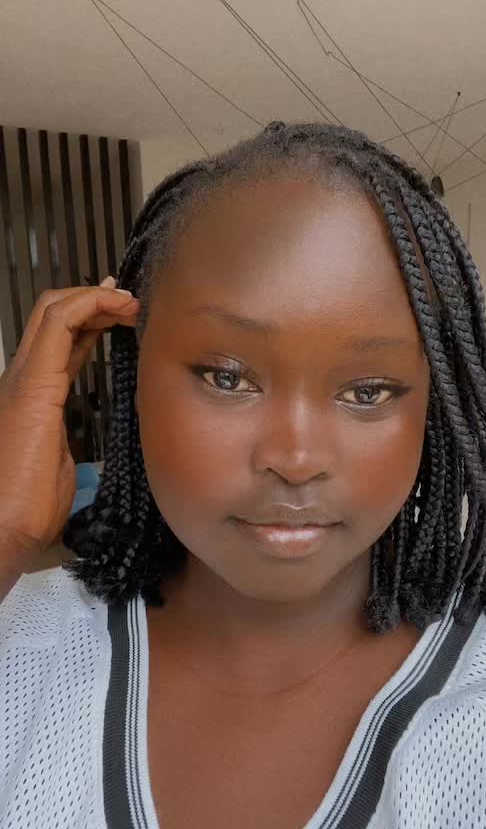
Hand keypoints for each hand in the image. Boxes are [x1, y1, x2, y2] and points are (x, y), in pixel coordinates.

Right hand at [0, 277, 138, 568]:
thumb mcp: (59, 466)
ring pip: (52, 311)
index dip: (91, 319)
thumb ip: (66, 444)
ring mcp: (22, 378)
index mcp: (31, 397)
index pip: (61, 342)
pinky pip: (58, 326)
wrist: (3, 530)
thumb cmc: (26, 508)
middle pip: (53, 317)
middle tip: (129, 300)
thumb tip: (79, 446)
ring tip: (130, 303)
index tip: (123, 312)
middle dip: (94, 299)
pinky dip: (89, 305)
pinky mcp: (33, 385)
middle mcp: (21, 379)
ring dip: (95, 298)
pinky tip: (116, 307)